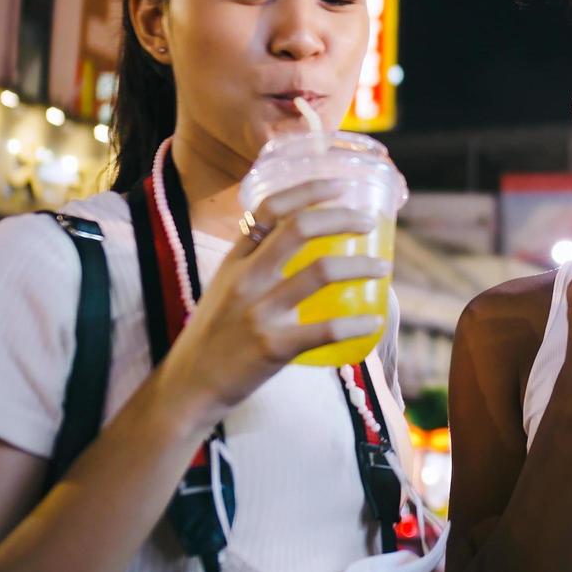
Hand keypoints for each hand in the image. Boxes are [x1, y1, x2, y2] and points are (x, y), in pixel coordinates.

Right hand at [157, 179, 390, 423]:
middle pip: (299, 229)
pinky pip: (324, 329)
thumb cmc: (214, 335)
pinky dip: (355, 323)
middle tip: (368, 222)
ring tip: (382, 266)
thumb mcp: (225, 287)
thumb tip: (304, 243)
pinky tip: (373, 321)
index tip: (340, 185)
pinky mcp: (272, 347)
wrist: (188, 386)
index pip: (270, 208)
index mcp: (236, 261)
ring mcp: (259, 312)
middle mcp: (246, 279)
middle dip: (342, 218)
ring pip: (320, 272)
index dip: (308, 190)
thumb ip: (256, 263)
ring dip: (360, 266)